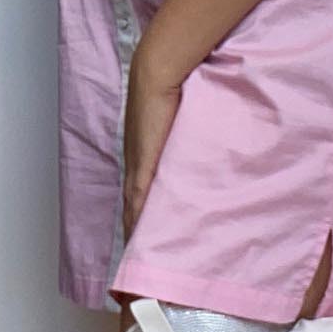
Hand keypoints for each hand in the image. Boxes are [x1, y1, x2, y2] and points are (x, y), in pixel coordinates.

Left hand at [121, 58, 182, 238]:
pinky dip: (140, 224)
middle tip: (141, 256)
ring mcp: (137, 168)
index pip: (138, 196)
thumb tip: (199, 148)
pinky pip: (139, 204)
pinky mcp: (144, 168)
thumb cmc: (170, 90)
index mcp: (140, 157)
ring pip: (134, 211)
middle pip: (132, 210)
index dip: (140, 217)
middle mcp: (135, 166)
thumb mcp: (179, 122)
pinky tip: (142, 242)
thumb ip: (185, 139)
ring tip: (141, 257)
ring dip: (138, 234)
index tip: (145, 237)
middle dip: (137, 233)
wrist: (156, 74)